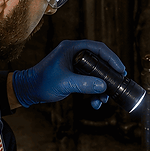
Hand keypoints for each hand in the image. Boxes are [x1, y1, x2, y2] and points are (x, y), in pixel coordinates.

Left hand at [11, 40, 125, 108]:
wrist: (29, 90)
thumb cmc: (42, 82)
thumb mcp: (65, 83)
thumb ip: (85, 84)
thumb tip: (104, 86)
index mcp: (72, 49)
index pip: (98, 49)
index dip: (112, 59)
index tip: (121, 70)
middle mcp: (75, 54)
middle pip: (100, 61)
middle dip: (109, 76)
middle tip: (118, 84)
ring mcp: (75, 65)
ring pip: (96, 74)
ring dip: (101, 87)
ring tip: (103, 100)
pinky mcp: (74, 75)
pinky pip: (90, 81)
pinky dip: (94, 91)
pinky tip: (95, 102)